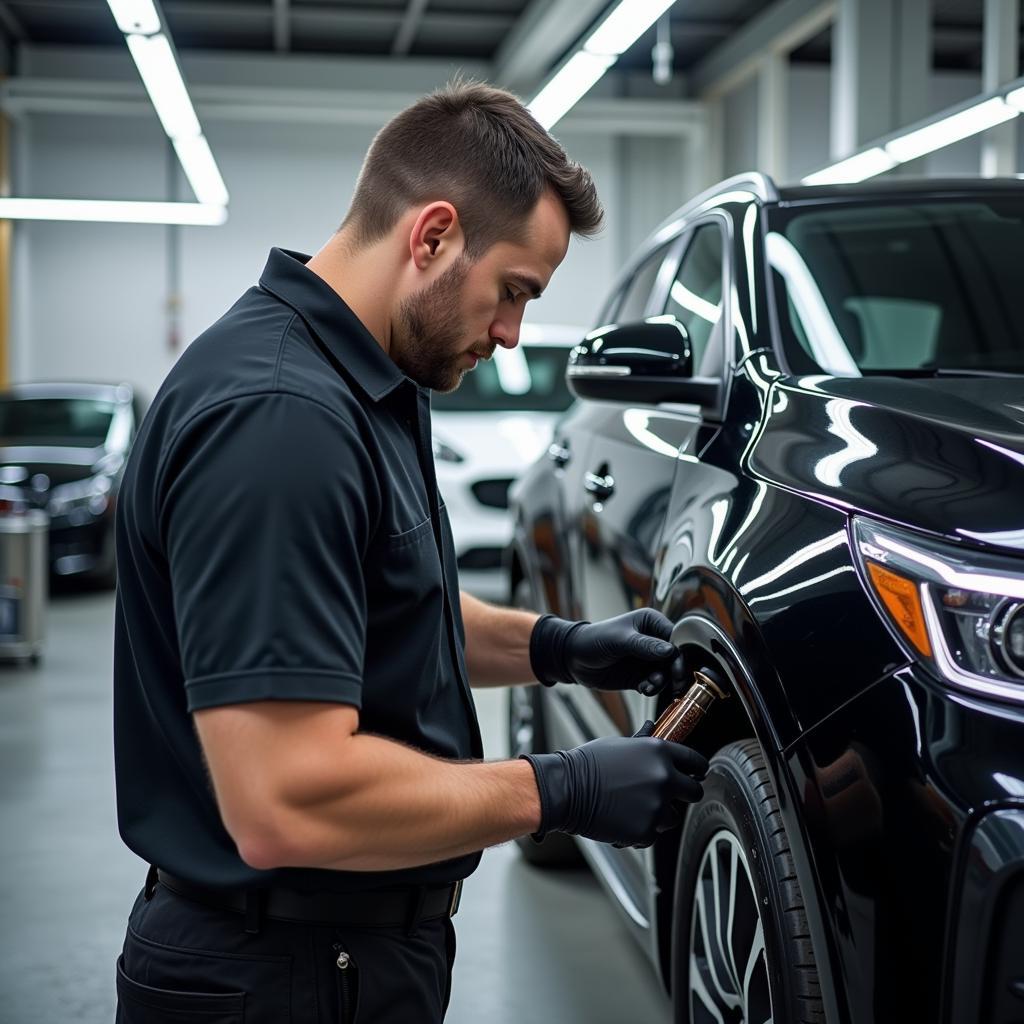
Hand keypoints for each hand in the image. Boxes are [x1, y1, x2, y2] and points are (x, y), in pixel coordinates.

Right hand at [521, 725, 706, 847]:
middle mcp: (663, 778)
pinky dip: (641, 829)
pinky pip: (653, 833)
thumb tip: (652, 731)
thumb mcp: (620, 745)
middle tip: (667, 795)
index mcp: (659, 752)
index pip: (695, 761)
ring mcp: (656, 806)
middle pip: (694, 791)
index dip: (697, 768)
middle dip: (684, 793)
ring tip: (633, 806)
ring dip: (659, 814)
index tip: (696, 774)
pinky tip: (622, 818)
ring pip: (673, 816)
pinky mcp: (646, 829)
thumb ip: (644, 745)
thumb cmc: (588, 764)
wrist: (566, 789)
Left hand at [530, 609, 683, 693]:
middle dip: (673, 672)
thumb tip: (670, 651)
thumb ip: (645, 646)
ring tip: (649, 686)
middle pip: (674, 658)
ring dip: (661, 682)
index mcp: (651, 623)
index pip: (674, 638)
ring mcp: (647, 659)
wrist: (573, 658)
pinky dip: (652, 688)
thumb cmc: (595, 640)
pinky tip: (643, 689)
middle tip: (673, 685)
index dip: (679, 654)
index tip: (677, 669)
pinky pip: (654, 684)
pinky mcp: (640, 676)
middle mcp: (653, 641)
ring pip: (666, 673)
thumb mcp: (620, 640)